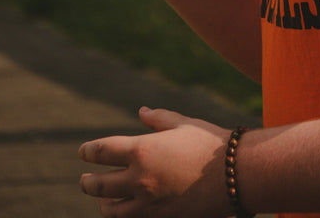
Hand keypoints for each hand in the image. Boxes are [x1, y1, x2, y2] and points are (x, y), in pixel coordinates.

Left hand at [79, 108, 232, 217]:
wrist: (235, 175)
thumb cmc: (210, 144)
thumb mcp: (183, 124)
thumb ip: (159, 119)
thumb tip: (141, 113)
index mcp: (142, 151)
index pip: (102, 151)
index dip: (89, 151)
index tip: (84, 152)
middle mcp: (139, 179)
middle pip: (98, 185)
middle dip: (88, 181)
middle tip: (85, 179)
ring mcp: (148, 204)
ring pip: (112, 210)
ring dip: (103, 203)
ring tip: (102, 200)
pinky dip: (124, 215)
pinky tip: (125, 210)